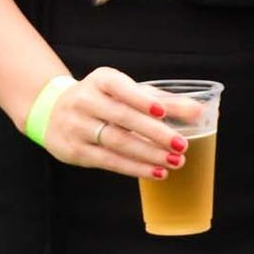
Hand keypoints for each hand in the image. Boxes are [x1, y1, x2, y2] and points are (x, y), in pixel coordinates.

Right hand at [36, 67, 191, 177]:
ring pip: (116, 142)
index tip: (161, 111)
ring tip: (175, 162)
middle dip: (154, 133)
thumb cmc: (104, 101)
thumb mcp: (129, 93)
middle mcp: (85, 100)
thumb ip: (164, 101)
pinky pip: (108, 160)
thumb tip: (200, 111)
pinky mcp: (75, 150)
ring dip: (148, 154)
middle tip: (181, 145)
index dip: (140, 99)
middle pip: (122, 118)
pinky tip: (156, 172)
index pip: (120, 87)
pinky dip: (134, 168)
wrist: (53, 113)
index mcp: (101, 80)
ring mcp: (77, 126)